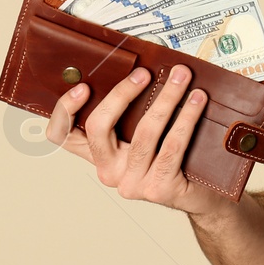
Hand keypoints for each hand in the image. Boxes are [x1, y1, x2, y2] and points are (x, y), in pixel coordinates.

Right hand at [46, 63, 230, 216]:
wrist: (200, 196)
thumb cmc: (172, 159)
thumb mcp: (142, 135)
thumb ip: (130, 113)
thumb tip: (134, 68)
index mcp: (99, 155)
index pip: (62, 135)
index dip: (65, 110)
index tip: (84, 87)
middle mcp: (109, 171)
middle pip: (99, 127)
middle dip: (122, 93)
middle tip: (143, 74)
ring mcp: (132, 183)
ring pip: (144, 132)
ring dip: (166, 98)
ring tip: (181, 77)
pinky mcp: (158, 188)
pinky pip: (172, 145)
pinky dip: (187, 117)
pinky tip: (197, 100)